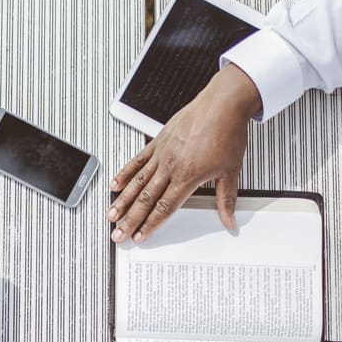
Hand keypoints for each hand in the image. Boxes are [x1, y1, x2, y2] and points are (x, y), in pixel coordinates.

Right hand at [108, 64, 262, 242]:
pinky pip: (137, 160)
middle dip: (130, 220)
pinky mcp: (158, 142)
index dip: (150, 225)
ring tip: (111, 215)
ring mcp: (162, 154)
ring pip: (137, 182)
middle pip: (146, 199)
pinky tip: (116, 184)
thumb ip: (226, 199)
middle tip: (118, 234)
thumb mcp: (231, 171)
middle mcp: (171, 167)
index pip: (164, 208)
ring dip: (122, 201)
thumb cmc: (227, 132)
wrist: (223, 104)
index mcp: (188, 177)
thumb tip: (229, 220)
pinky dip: (125, 173)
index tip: (140, 237)